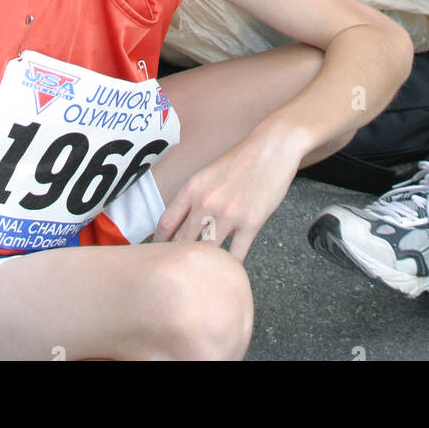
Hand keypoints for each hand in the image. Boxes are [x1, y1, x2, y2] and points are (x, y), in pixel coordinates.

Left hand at [152, 134, 299, 261]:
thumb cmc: (241, 160)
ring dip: (204, 266)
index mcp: (192, 189)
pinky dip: (230, 267)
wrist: (272, 148)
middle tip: (177, 273)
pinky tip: (228, 272)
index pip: (166, 223)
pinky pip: (235, 255)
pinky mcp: (251, 223)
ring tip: (201, 279)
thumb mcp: (208, 174)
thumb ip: (194, 197)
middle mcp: (206, 203)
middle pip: (182, 242)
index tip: (156, 255)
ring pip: (207, 252)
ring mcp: (228, 214)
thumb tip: (182, 222)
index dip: (157, 244)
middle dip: (177, 260)